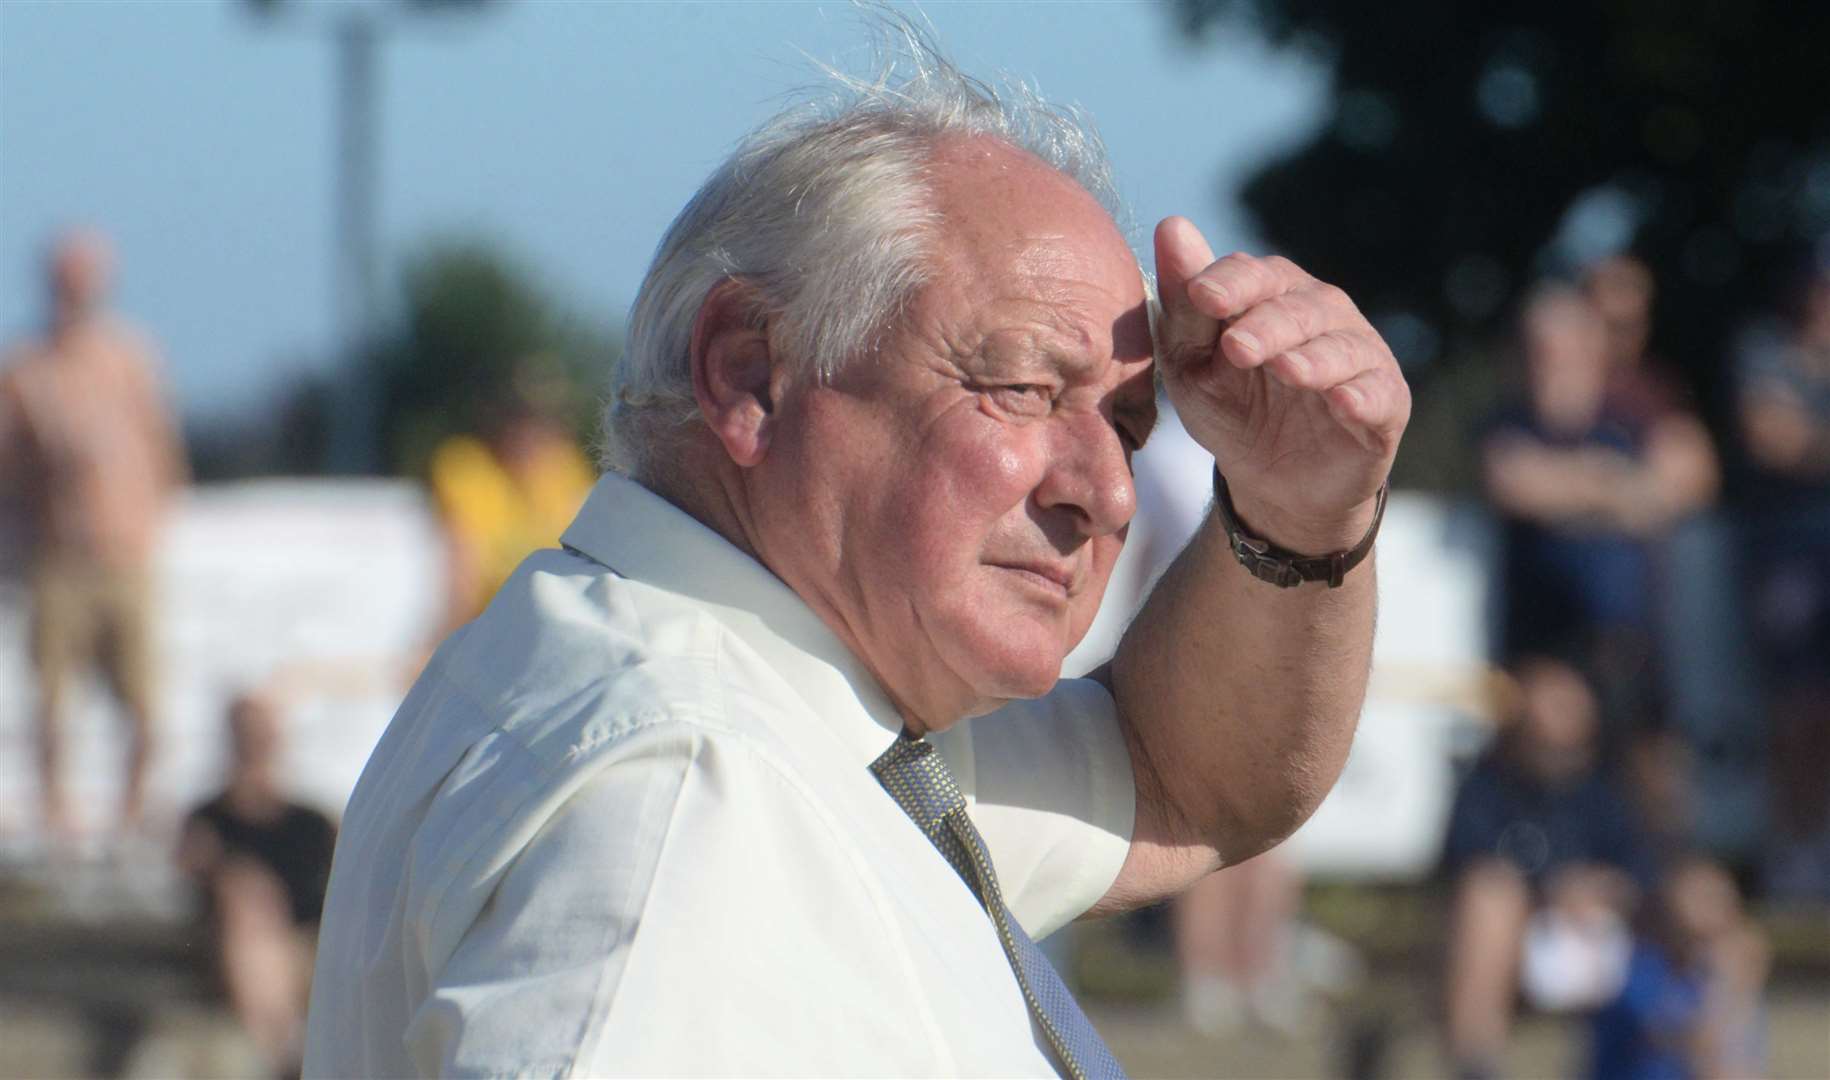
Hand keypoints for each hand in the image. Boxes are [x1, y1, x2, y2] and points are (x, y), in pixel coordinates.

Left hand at [1154, 217, 1409, 550]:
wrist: (1272, 481)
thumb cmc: (1231, 407)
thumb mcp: (1192, 363)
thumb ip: (1184, 304)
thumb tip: (1171, 225)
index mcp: (1273, 295)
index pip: (1255, 275)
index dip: (1230, 283)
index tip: (1200, 295)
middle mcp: (1322, 314)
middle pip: (1299, 307)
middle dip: (1267, 324)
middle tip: (1235, 347)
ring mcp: (1359, 356)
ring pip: (1342, 346)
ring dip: (1314, 357)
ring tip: (1286, 370)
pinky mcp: (1386, 402)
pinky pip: (1378, 395)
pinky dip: (1362, 397)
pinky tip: (1343, 403)